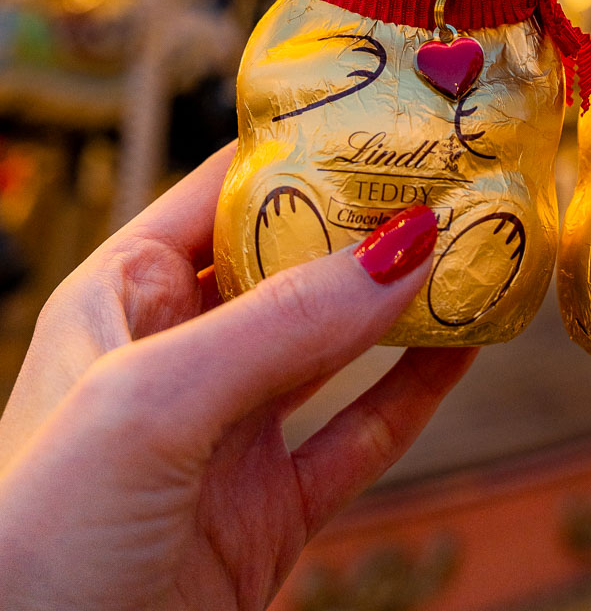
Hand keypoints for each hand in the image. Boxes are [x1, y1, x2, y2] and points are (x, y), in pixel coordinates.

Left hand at [0, 146, 472, 610]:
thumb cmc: (36, 542)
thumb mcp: (151, 402)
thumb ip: (280, 325)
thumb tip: (407, 247)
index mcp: (121, 297)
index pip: (225, 191)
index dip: (306, 151)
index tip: (391, 115)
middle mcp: (176, 355)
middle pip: (293, 263)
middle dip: (371, 223)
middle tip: (456, 177)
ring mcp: (226, 437)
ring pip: (335, 347)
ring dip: (404, 304)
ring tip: (478, 251)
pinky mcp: (265, 515)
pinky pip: (356, 437)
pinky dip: (415, 394)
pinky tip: (464, 352)